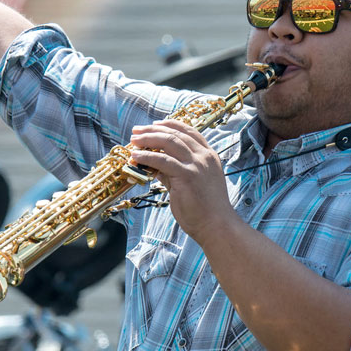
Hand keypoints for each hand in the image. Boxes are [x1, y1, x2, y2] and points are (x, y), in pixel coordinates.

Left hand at [129, 120, 240, 242]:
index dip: (170, 125)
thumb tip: (155, 166)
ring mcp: (197, 164)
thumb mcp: (191, 184)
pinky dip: (147, 157)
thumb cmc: (205, 209)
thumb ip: (174, 173)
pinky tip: (136, 157)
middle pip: (176, 134)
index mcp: (209, 156)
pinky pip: (163, 161)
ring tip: (134, 141)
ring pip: (169, 142)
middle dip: (153, 130)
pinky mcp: (188, 175)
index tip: (154, 124)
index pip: (189, 131)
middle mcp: (204, 156)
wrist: (217, 225)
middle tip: (137, 131)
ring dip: (148, 139)